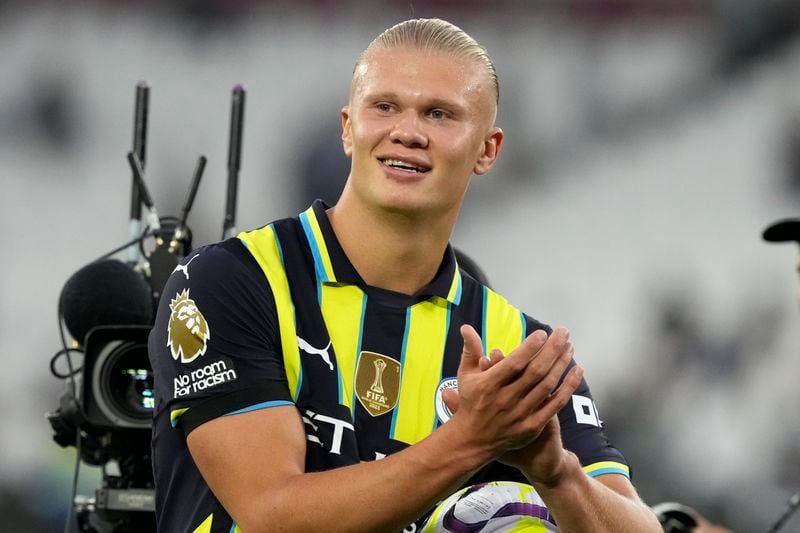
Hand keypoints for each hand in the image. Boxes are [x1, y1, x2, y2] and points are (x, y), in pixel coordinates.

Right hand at [442, 325, 582, 476]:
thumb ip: (470, 350)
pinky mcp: (532, 426)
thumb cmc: (471, 402)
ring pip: (547, 385)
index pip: (514, 363)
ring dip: (562, 363)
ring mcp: (521, 414)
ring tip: (570, 346)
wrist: (473, 441)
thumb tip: (466, 327)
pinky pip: (555, 404)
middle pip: (535, 371)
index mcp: (489, 385)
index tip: (542, 333)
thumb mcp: (466, 376)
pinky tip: (577, 370)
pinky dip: (568, 387)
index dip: (529, 348)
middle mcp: (506, 399)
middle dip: (552, 349)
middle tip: (563, 332)